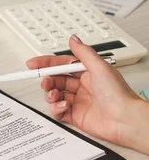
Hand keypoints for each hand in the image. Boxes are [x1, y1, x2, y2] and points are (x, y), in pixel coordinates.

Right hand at [27, 35, 148, 152]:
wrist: (125, 120)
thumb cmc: (118, 94)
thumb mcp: (100, 67)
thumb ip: (83, 52)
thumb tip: (73, 39)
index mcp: (88, 73)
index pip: (62, 65)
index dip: (47, 63)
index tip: (34, 64)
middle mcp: (83, 86)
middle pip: (56, 80)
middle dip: (47, 80)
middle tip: (45, 81)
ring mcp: (79, 102)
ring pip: (55, 95)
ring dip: (51, 94)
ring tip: (54, 94)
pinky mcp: (76, 116)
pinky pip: (59, 111)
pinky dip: (57, 108)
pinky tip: (63, 106)